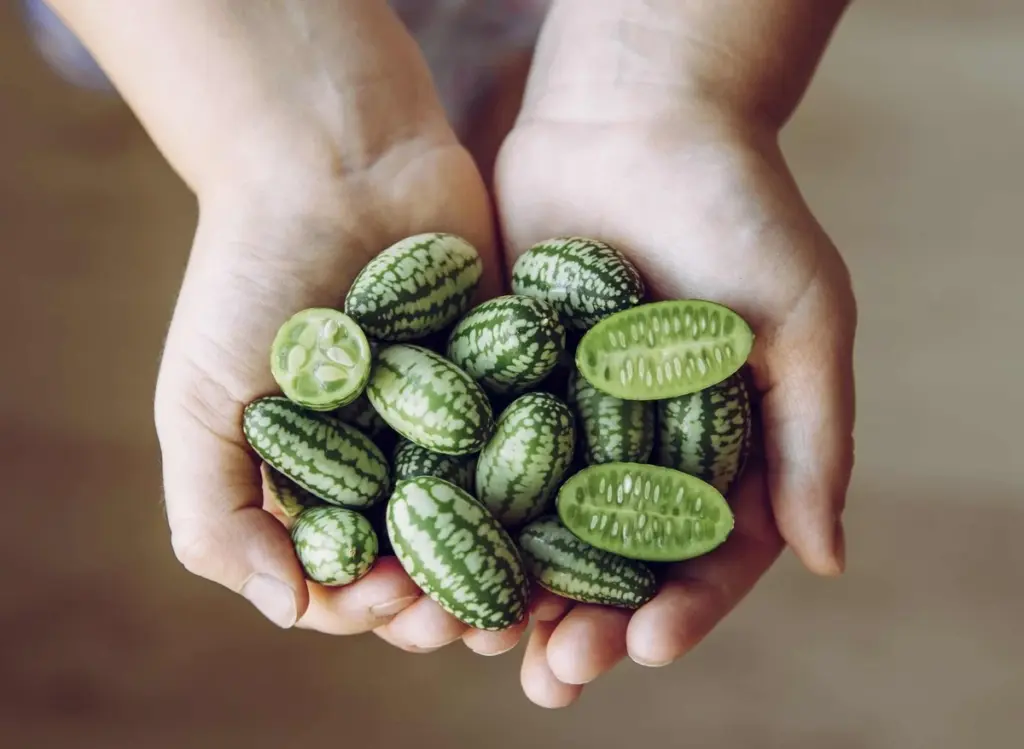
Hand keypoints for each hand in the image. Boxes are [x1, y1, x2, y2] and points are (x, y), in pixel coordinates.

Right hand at [42, 0, 529, 652]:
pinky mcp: (517, 379)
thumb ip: (215, 514)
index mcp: (318, 483)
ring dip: (520, 568)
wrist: (334, 161)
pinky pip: (547, 448)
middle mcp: (391, 464)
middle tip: (483, 616)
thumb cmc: (251, 278)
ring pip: (499, 523)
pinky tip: (589, 516)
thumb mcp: (200, 401)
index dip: (370, 606)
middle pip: (433, 564)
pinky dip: (565, 488)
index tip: (392, 594)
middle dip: (453, 603)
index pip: (348, 580)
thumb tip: (287, 611)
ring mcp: (459, 424)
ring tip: (544, 590)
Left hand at [492, 0, 855, 707]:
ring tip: (478, 643)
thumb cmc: (740, 209)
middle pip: (609, 559)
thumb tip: (828, 561)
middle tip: (554, 678)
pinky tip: (424, 551)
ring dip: (508, 587)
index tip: (647, 648)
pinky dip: (452, 506)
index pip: (703, 553)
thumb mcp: (802, 321)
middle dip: (584, 621)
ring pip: (534, 523)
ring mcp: (562, 417)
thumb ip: (812, 439)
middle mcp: (636, 446)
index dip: (681, 608)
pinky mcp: (497, 379)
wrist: (641, 118)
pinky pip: (474, 455)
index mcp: (717, 448)